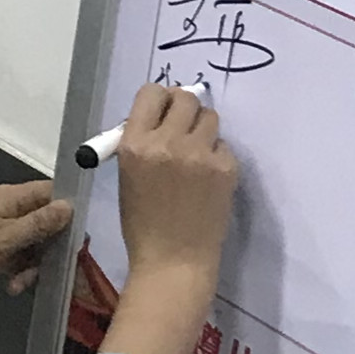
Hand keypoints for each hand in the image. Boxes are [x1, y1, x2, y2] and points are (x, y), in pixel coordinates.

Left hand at [0, 180, 77, 299]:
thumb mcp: (6, 236)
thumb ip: (40, 223)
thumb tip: (70, 206)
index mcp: (14, 198)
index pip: (53, 193)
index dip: (70, 211)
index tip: (83, 235)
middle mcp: (11, 211)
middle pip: (48, 224)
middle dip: (53, 248)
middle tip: (57, 269)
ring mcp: (3, 233)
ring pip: (36, 247)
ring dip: (35, 266)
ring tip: (23, 282)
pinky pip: (20, 261)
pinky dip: (20, 273)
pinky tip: (13, 287)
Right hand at [113, 80, 239, 282]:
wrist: (173, 261)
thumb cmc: (143, 224)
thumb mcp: (128, 177)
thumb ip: (141, 143)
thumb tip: (160, 118)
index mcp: (135, 144)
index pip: (151, 92)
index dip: (160, 99)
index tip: (163, 110)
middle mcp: (167, 142)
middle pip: (185, 98)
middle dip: (185, 109)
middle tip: (184, 128)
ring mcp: (200, 154)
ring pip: (210, 118)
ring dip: (203, 131)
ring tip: (196, 155)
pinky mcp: (226, 168)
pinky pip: (224, 146)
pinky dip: (217, 157)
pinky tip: (209, 180)